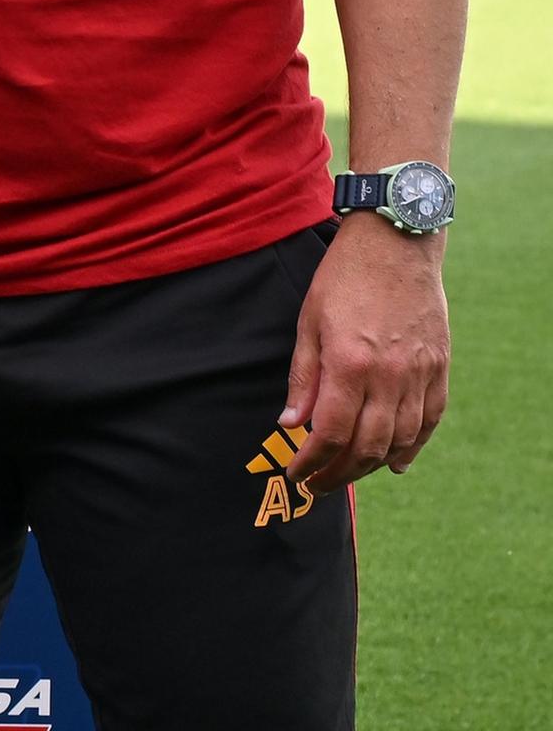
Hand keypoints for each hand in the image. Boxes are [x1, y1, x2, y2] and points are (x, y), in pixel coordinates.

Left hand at [282, 221, 450, 489]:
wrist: (396, 245)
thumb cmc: (343, 279)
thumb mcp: (308, 323)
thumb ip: (303, 377)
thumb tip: (290, 425)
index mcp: (350, 364)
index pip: (329, 433)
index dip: (311, 462)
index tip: (295, 475)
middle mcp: (390, 376)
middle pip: (366, 446)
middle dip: (338, 474)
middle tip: (317, 485)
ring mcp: (420, 373)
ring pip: (401, 440)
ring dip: (373, 465)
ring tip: (348, 474)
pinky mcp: (440, 367)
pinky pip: (430, 419)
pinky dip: (414, 446)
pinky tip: (396, 462)